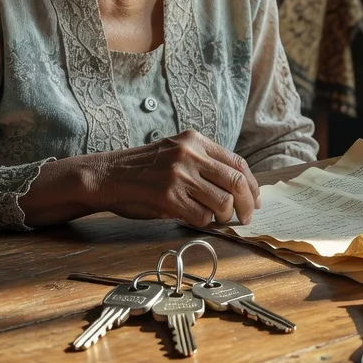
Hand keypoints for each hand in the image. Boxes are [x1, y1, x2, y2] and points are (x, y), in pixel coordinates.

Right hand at [93, 130, 260, 226]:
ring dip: (224, 216)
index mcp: (195, 140)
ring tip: (217, 218)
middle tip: (246, 217)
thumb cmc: (143, 168)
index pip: (237, 163)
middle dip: (247, 204)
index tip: (256, 199)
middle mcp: (189, 154)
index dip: (252, 184)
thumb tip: (237, 188)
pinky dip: (204, 222)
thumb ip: (203, 163)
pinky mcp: (168, 198)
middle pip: (236, 182)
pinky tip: (195, 219)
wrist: (106, 175)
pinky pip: (201, 216)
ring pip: (222, 202)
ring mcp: (179, 176)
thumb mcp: (176, 151)